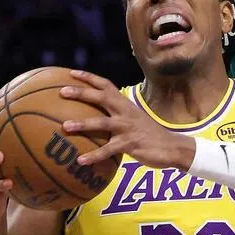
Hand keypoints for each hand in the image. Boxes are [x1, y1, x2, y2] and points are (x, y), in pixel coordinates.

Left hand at [61, 71, 193, 169]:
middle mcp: (125, 112)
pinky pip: (108, 150)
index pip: (105, 85)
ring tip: (65, 126)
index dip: (88, 78)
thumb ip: (116, 116)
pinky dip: (93, 156)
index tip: (70, 73)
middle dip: (81, 93)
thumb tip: (95, 118)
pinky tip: (80, 161)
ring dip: (82, 124)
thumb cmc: (149, 134)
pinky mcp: (130, 144)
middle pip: (101, 97)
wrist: (172, 147)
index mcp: (125, 104)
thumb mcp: (133, 119)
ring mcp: (127, 128)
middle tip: (62, 91)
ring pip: (101, 123)